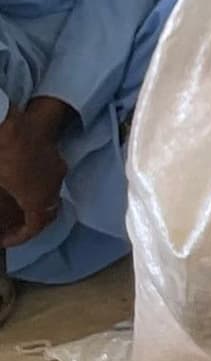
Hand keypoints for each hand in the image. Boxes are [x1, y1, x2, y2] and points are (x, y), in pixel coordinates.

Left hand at [0, 95, 73, 251]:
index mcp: (38, 198)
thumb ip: (2, 204)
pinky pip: (48, 179)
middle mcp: (52, 186)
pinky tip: (20, 183)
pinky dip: (36, 188)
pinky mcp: (52, 154)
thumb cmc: (4, 154)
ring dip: (34, 204)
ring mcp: (55, 168)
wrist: (17, 119)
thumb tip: (2, 215)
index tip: (4, 241)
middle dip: (31, 223)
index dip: (19, 238)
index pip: (35, 227)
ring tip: (16, 207)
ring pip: (49, 194)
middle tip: (14, 227)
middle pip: (47, 211)